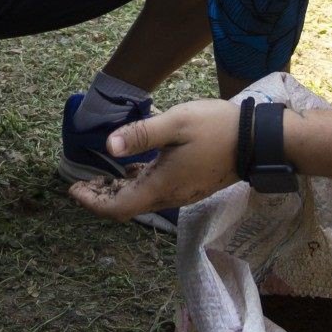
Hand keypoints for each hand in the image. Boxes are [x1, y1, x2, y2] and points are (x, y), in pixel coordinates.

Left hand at [68, 100, 241, 221]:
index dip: (92, 202)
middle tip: (80, 184)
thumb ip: (141, 135)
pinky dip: (135, 185)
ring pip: (141, 200)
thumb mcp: (176, 123)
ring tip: (99, 178)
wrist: (256, 141)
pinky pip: (154, 192)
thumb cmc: (216, 129)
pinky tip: (131, 169)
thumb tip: (108, 146)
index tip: (74, 190)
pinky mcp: (189, 185)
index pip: (118, 208)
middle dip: (100, 198)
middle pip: (127, 207)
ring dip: (117, 192)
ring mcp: (181, 193)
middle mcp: (169, 197)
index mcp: (161, 186)